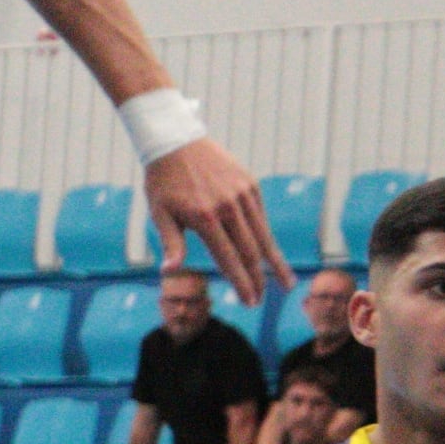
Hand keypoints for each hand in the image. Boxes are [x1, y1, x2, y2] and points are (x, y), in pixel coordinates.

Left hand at [146, 137, 288, 303]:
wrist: (175, 141)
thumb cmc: (162, 182)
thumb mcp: (159, 213)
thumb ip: (171, 243)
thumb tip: (170, 272)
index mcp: (205, 218)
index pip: (229, 259)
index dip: (241, 283)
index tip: (250, 302)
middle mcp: (229, 207)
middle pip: (250, 252)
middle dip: (257, 280)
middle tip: (259, 301)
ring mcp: (243, 194)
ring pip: (263, 236)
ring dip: (274, 262)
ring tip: (285, 283)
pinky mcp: (250, 184)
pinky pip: (261, 217)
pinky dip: (266, 237)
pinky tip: (271, 253)